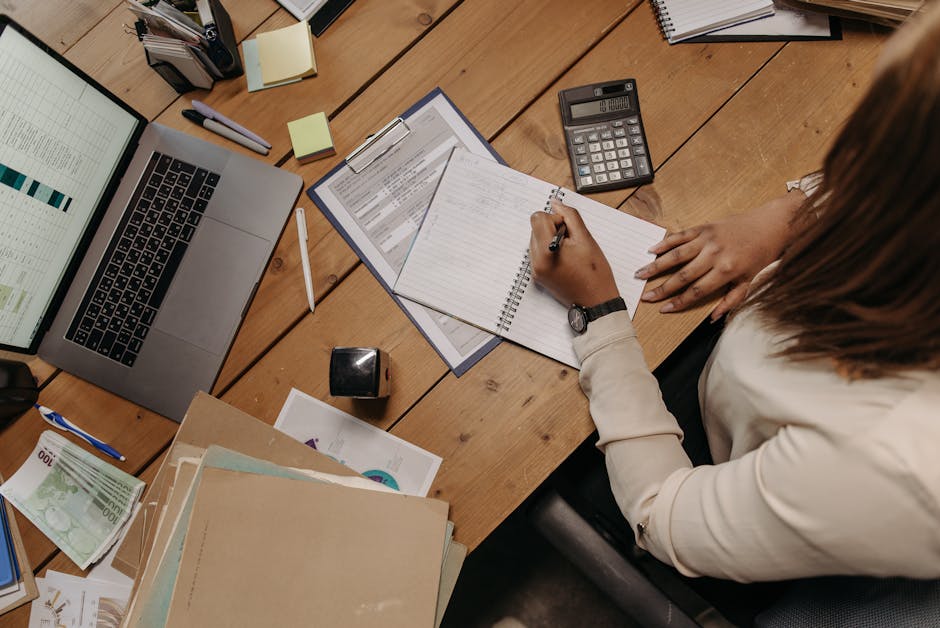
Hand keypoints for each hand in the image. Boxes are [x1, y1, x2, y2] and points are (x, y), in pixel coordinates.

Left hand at [529, 201, 619, 306]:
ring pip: (536, 239)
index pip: (537, 218)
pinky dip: (550, 250)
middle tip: (572, 243)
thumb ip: (569, 216)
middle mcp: (536, 262)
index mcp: (545, 252)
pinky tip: (565, 260)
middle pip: (535, 228)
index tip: (568, 230)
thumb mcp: (585, 238)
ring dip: (551, 239)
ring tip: (570, 253)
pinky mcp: (538, 276)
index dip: (555, 219)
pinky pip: (538, 253)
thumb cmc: (595, 273)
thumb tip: (555, 203)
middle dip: (553, 229)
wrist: (596, 302)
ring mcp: (535, 270)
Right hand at [634, 191, 807, 319]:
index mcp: (726, 270)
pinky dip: (665, 243)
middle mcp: (714, 255)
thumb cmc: (761, 254)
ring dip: (657, 266)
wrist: (771, 224)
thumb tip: (714, 318)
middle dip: (662, 288)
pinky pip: (680, 236)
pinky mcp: (704, 227)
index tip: (664, 309)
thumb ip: (731, 300)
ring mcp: (707, 239)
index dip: (679, 302)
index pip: (696, 291)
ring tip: (640, 274)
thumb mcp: (750, 281)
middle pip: (682, 276)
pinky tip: (652, 251)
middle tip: (646, 296)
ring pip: (676, 255)